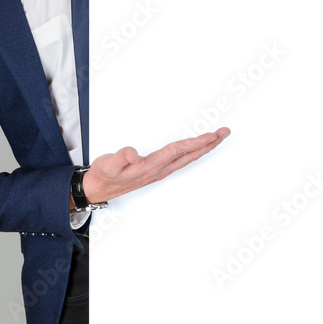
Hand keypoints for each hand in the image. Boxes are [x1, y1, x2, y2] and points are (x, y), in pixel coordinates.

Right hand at [82, 128, 230, 204]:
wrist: (97, 190)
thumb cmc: (103, 175)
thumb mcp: (107, 164)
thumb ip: (120, 157)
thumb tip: (133, 152)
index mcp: (150, 166)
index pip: (177, 151)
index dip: (195, 143)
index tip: (211, 136)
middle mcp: (159, 170)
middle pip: (189, 155)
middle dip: (208, 144)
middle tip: (224, 133)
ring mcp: (159, 171)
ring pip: (187, 159)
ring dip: (203, 148)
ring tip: (217, 138)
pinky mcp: (156, 171)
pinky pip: (180, 161)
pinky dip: (192, 153)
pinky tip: (197, 150)